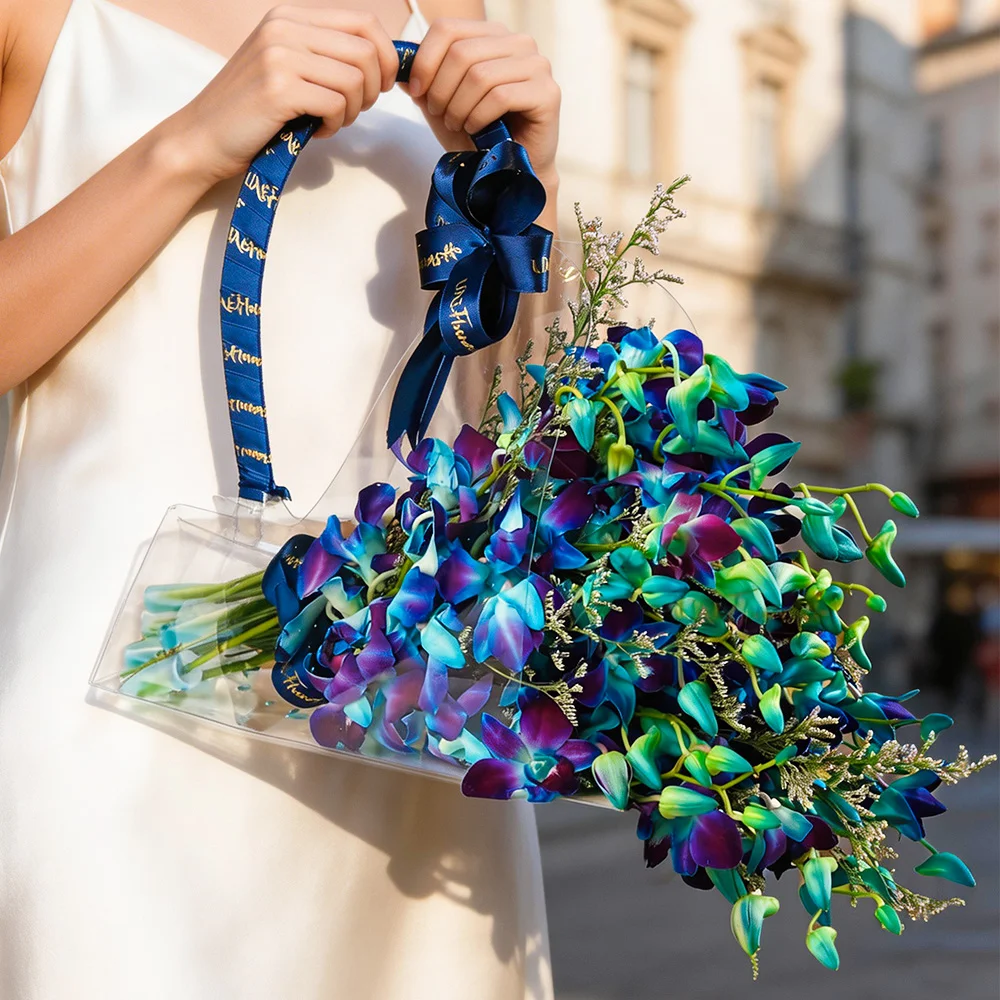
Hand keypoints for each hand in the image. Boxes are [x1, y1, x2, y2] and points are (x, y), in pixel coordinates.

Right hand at [165, 6, 398, 184]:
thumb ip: (325, 55)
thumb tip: (382, 61)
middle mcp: (284, 26)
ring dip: (353, 110)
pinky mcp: (278, 88)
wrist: (203, 137)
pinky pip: (335, 104)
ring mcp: (279, 55)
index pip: (363, 21)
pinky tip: (317, 132)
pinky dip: (335, 125)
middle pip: (365, 51)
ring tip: (331, 122)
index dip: (385, 56)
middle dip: (372, 89)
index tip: (381, 85)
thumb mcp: (288, 66)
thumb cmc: (252, 110)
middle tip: (354, 110)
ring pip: (354, 79)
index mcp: (290, 16)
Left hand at [406, 20, 560, 182]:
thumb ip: (425, 82)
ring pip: (480, 75)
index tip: (416, 91)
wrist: (513, 171)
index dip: (424, 60)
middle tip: (440, 114)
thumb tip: (399, 62)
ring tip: (458, 125)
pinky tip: (477, 130)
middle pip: (461, 52)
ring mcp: (537, 66)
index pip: (447, 28)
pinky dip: (479, 117)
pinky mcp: (548, 93)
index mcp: (493, 36)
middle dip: (441, 89)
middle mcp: (519, 43)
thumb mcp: (444, 104)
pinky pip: (500, 96)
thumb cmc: (481, 135)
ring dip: (459, 106)